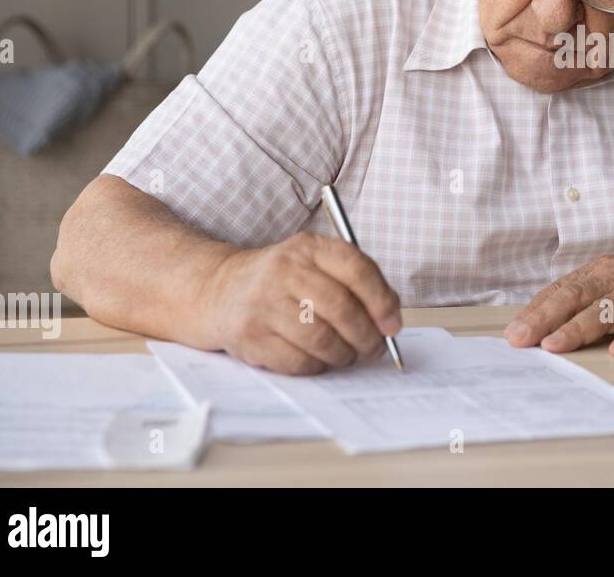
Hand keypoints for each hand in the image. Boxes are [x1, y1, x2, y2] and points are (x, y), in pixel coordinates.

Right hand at [202, 230, 401, 374]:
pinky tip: (319, 360)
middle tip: (375, 348)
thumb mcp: (315, 264)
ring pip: (321, 338)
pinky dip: (317, 366)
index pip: (356, 269)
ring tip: (347, 355)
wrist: (219, 290)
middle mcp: (284, 270)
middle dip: (367, 336)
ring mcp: (263, 303)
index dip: (381, 300)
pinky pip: (297, 361)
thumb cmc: (282, 282)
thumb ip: (355, 283)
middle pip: (341, 308)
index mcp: (308, 247)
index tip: (393, 324)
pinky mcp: (249, 336)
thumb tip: (391, 318)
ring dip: (343, 354)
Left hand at [503, 244, 613, 357]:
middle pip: (576, 296)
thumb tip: (544, 323)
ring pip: (607, 309)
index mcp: (601, 270)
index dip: (536, 310)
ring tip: (556, 345)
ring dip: (579, 328)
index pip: (561, 290)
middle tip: (522, 339)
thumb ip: (586, 298)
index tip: (514, 332)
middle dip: (545, 318)